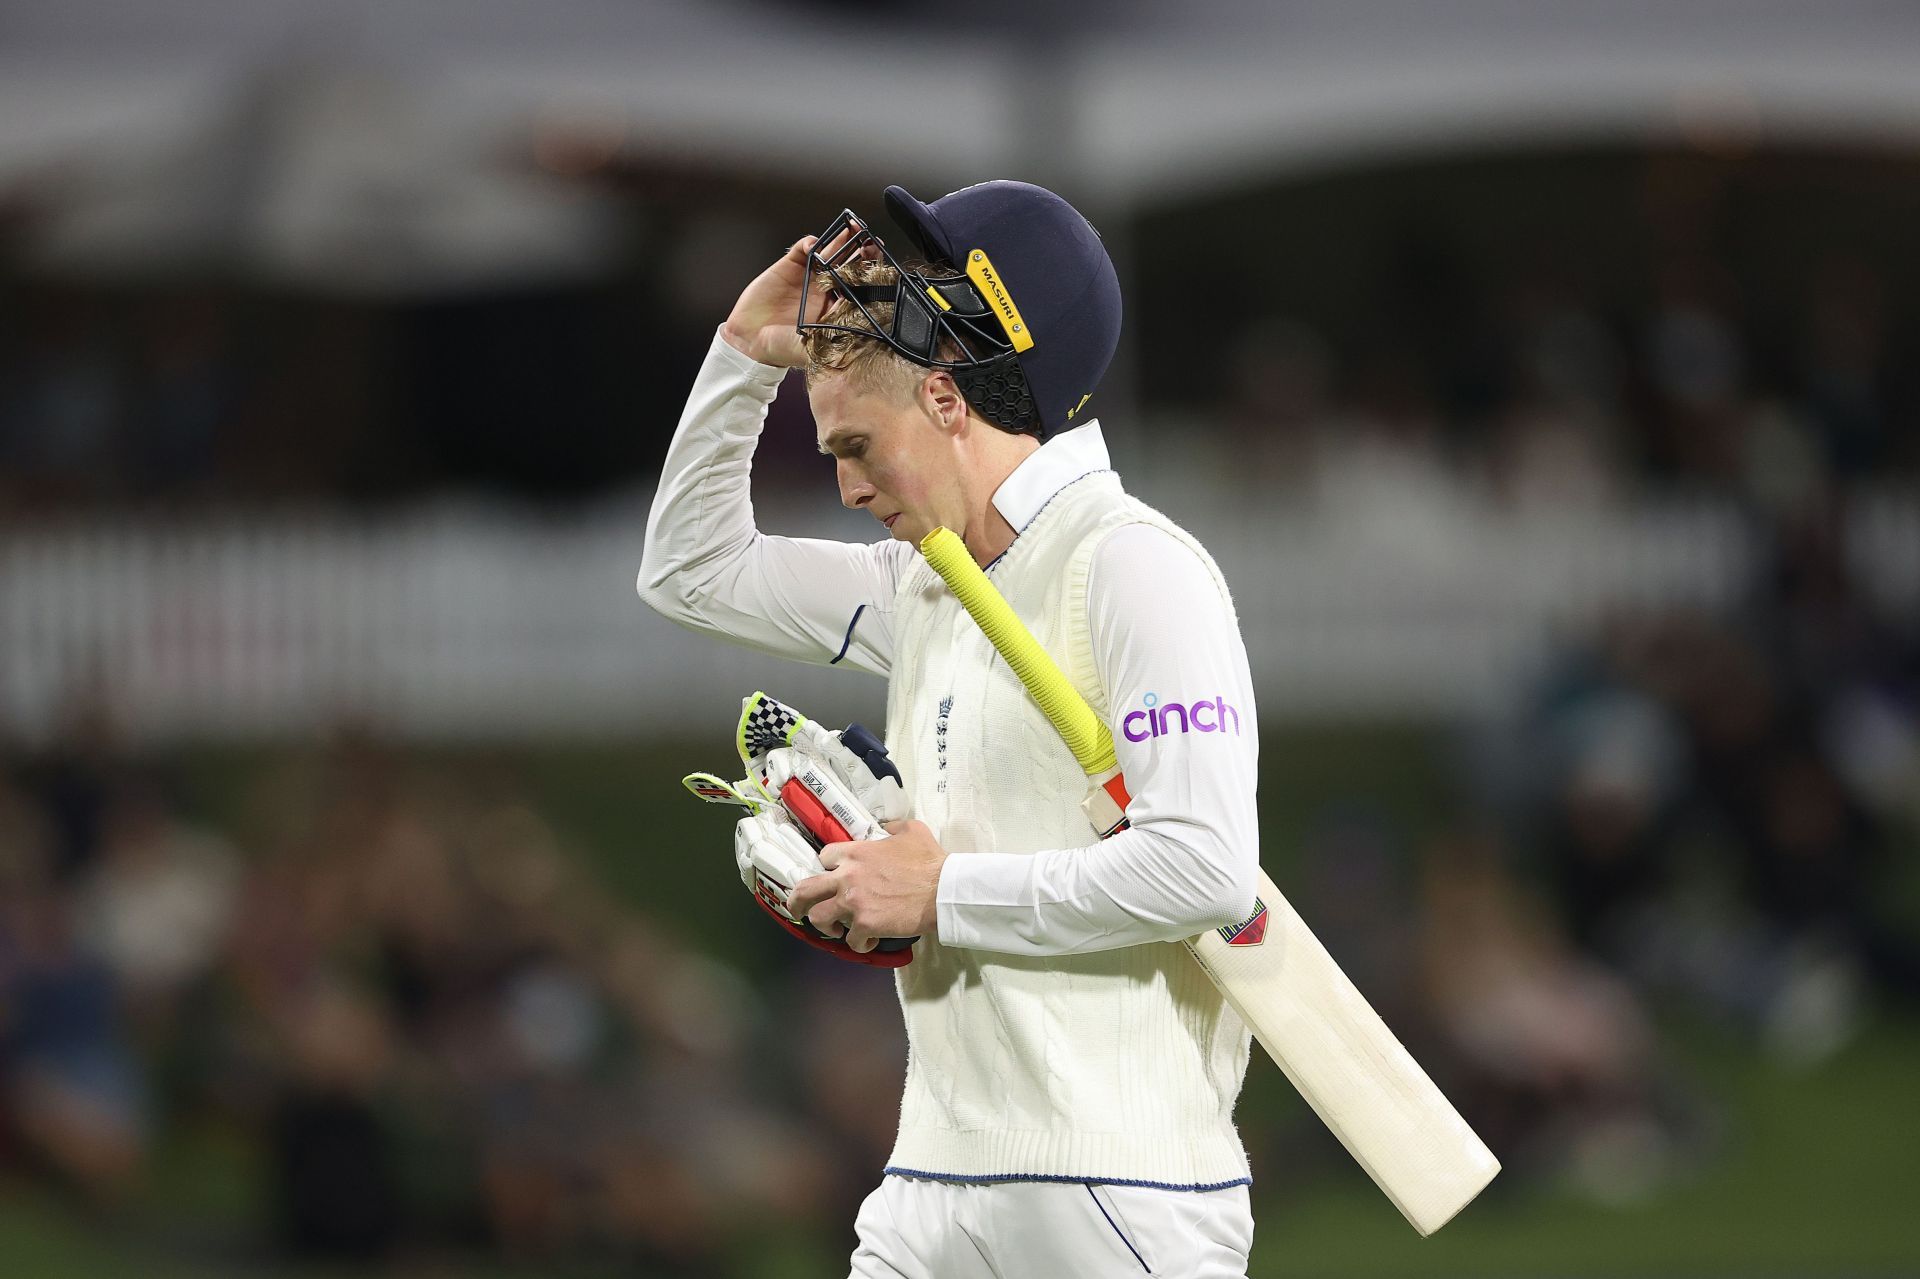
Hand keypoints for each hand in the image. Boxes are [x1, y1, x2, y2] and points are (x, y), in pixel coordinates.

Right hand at [720, 224, 869, 367]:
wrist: (749, 339)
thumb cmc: (780, 348)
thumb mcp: (811, 350)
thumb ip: (830, 343)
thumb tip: (854, 343)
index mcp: (836, 309)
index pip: (860, 286)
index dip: (871, 273)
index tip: (880, 265)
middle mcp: (826, 290)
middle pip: (849, 264)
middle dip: (861, 250)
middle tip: (870, 239)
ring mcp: (809, 276)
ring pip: (830, 252)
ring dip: (842, 240)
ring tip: (852, 229)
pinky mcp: (790, 267)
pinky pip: (803, 249)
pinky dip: (810, 243)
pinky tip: (814, 244)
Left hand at [787, 820, 944, 952]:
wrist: (943, 889)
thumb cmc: (930, 860)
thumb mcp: (911, 830)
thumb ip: (892, 828)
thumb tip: (888, 828)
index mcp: (855, 853)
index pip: (824, 857)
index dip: (828, 867)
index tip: (833, 875)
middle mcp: (847, 877)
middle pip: (806, 890)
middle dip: (797, 901)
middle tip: (798, 909)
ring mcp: (853, 902)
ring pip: (819, 918)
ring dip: (826, 926)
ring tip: (836, 930)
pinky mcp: (865, 924)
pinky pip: (851, 940)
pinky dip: (859, 943)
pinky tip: (869, 941)